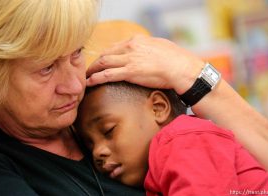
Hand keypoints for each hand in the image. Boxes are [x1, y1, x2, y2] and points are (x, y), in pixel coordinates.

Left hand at [86, 35, 203, 93]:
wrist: (181, 67)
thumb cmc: (175, 58)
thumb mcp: (159, 47)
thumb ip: (148, 48)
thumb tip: (147, 51)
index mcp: (136, 41)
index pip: (115, 47)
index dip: (106, 55)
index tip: (102, 62)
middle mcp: (130, 48)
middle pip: (106, 54)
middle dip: (96, 62)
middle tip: (90, 70)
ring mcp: (129, 59)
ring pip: (103, 63)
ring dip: (92, 70)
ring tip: (86, 76)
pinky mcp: (130, 72)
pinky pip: (107, 75)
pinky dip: (96, 78)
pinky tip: (89, 82)